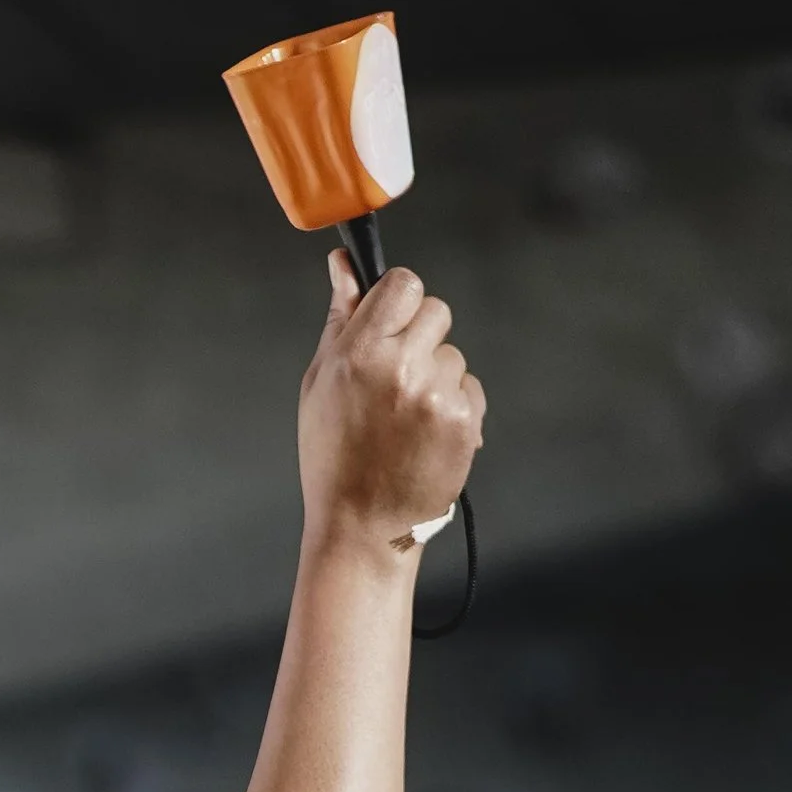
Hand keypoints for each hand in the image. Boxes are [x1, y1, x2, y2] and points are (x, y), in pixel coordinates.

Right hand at [298, 256, 484, 557]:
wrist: (361, 526)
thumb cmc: (334, 457)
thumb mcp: (321, 383)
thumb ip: (340, 319)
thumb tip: (342, 264)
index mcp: (360, 352)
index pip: (403, 283)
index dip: (398, 301)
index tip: (391, 325)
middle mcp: (400, 367)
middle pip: (435, 309)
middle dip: (420, 336)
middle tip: (397, 381)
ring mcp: (436, 394)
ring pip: (452, 353)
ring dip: (436, 376)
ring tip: (407, 420)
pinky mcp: (463, 419)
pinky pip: (470, 387)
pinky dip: (454, 407)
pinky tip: (427, 435)